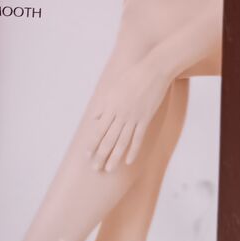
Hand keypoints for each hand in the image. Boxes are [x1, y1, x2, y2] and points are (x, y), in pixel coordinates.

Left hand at [88, 55, 170, 170]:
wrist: (152, 70)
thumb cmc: (131, 77)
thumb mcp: (111, 88)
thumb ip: (102, 105)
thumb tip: (94, 119)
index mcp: (109, 107)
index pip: (98, 130)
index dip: (92, 144)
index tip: (87, 155)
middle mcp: (120, 115)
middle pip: (108, 139)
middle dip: (100, 155)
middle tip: (95, 168)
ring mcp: (133, 118)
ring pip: (121, 142)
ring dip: (114, 157)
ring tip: (109, 170)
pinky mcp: (145, 119)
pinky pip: (138, 138)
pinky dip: (133, 151)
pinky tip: (128, 161)